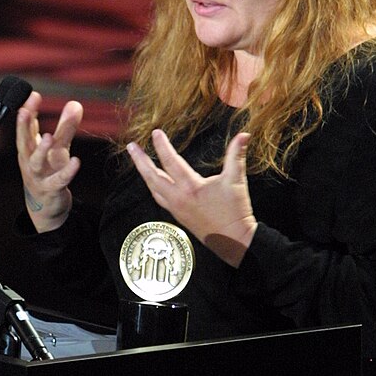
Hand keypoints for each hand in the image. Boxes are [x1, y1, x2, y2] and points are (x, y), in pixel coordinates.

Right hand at [16, 91, 82, 232]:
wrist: (46, 207)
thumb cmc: (49, 171)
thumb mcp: (58, 148)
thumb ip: (65, 127)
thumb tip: (75, 103)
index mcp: (29, 149)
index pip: (26, 127)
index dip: (28, 111)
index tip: (32, 95)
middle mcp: (30, 161)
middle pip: (23, 142)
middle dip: (22, 126)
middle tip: (24, 110)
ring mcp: (38, 176)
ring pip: (36, 162)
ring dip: (40, 149)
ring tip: (48, 137)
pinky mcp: (51, 189)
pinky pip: (58, 180)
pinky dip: (67, 171)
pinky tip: (76, 161)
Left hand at [127, 129, 256, 267]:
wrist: (235, 241)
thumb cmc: (235, 212)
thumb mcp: (236, 180)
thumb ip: (237, 155)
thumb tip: (244, 135)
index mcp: (190, 188)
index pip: (171, 162)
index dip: (162, 146)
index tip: (156, 133)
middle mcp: (179, 199)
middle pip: (152, 177)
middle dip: (140, 161)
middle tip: (131, 147)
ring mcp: (177, 209)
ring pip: (153, 189)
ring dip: (145, 174)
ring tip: (139, 162)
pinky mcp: (179, 216)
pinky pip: (160, 198)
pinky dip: (153, 186)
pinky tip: (155, 182)